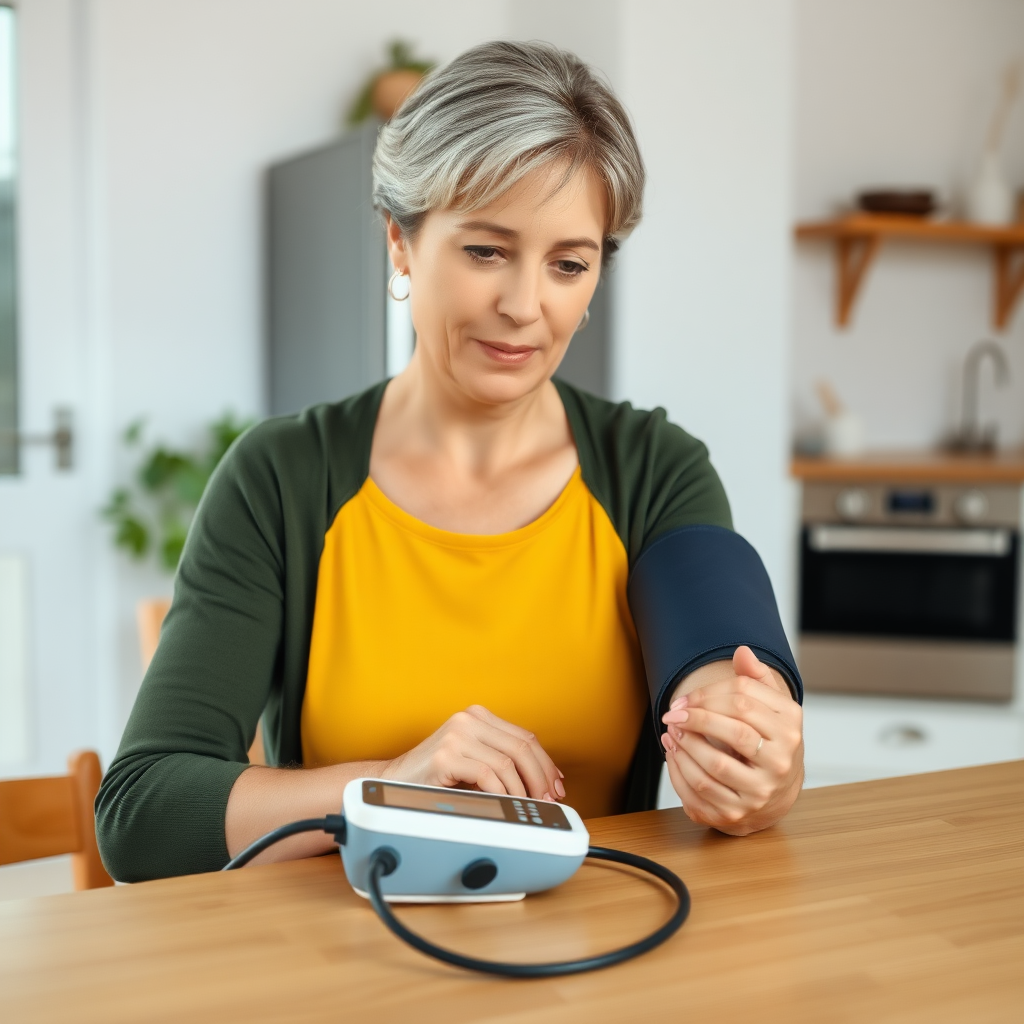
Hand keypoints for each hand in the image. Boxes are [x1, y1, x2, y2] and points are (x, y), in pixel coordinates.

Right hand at [379, 705, 564, 800]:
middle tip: (547, 799)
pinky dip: (502, 793)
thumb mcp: (473, 760)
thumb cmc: (435, 775)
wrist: (395, 781)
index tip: (556, 784)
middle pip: (522, 747)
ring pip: (508, 763)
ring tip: (527, 807)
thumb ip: (500, 760)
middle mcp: (469, 719)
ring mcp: (456, 735)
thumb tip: (542, 781)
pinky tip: (505, 805)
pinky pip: (487, 775)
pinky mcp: (445, 755)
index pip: (525, 737)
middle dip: (541, 777)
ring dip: (523, 790)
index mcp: (478, 716)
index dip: (546, 763)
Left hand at [660, 646, 802, 834]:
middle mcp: (782, 759)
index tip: (684, 699)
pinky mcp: (740, 812)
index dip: (707, 694)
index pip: (743, 698)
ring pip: (717, 764)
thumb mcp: (769, 706)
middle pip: (735, 731)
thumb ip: (756, 677)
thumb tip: (742, 652)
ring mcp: (763, 790)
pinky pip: (702, 791)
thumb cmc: (767, 739)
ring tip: (672, 732)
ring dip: (686, 745)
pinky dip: (680, 770)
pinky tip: (673, 754)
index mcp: (790, 724)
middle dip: (697, 719)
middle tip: (672, 714)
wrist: (776, 791)